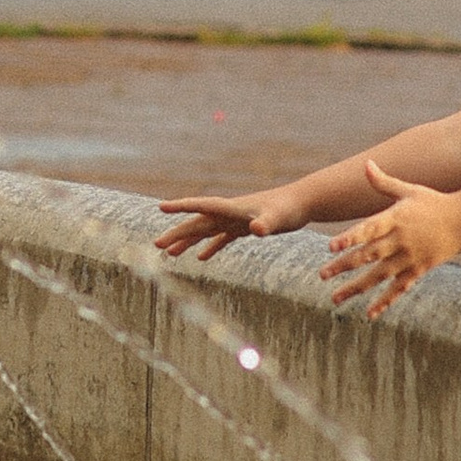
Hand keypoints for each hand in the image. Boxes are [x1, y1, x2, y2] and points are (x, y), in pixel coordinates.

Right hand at [155, 187, 305, 260]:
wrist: (303, 202)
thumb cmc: (291, 209)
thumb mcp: (278, 218)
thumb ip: (266, 223)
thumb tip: (257, 229)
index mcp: (232, 208)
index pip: (202, 206)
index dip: (181, 207)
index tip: (161, 207)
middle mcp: (230, 213)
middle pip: (198, 222)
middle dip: (177, 233)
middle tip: (157, 246)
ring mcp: (236, 220)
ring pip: (206, 231)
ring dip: (188, 241)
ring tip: (170, 254)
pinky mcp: (245, 227)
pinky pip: (222, 238)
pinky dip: (210, 247)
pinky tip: (202, 258)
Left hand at [319, 164, 460, 316]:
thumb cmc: (433, 202)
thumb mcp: (409, 190)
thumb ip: (383, 182)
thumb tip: (366, 164)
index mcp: (396, 218)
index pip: (369, 229)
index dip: (350, 238)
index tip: (331, 247)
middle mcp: (401, 240)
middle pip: (369, 256)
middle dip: (344, 266)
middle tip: (322, 274)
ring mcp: (410, 258)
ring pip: (379, 276)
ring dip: (356, 288)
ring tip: (335, 298)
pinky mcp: (418, 271)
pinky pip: (399, 289)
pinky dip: (384, 302)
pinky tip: (369, 313)